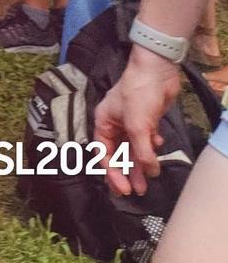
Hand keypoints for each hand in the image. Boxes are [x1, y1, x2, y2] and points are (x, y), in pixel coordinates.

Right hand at [94, 46, 181, 195]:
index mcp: (104, 122)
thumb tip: (150, 173)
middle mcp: (115, 124)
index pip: (103, 153)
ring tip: (148, 181)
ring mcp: (130, 122)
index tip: (123, 189)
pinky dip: (151, 146)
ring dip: (141, 164)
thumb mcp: (137, 125)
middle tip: (135, 191)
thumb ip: (142, 152)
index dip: (112, 173)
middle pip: (118, 154)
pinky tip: (158, 145)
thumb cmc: (138, 92)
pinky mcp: (145, 120)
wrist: (157, 70)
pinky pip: (145, 140)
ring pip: (133, 149)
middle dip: (126, 172)